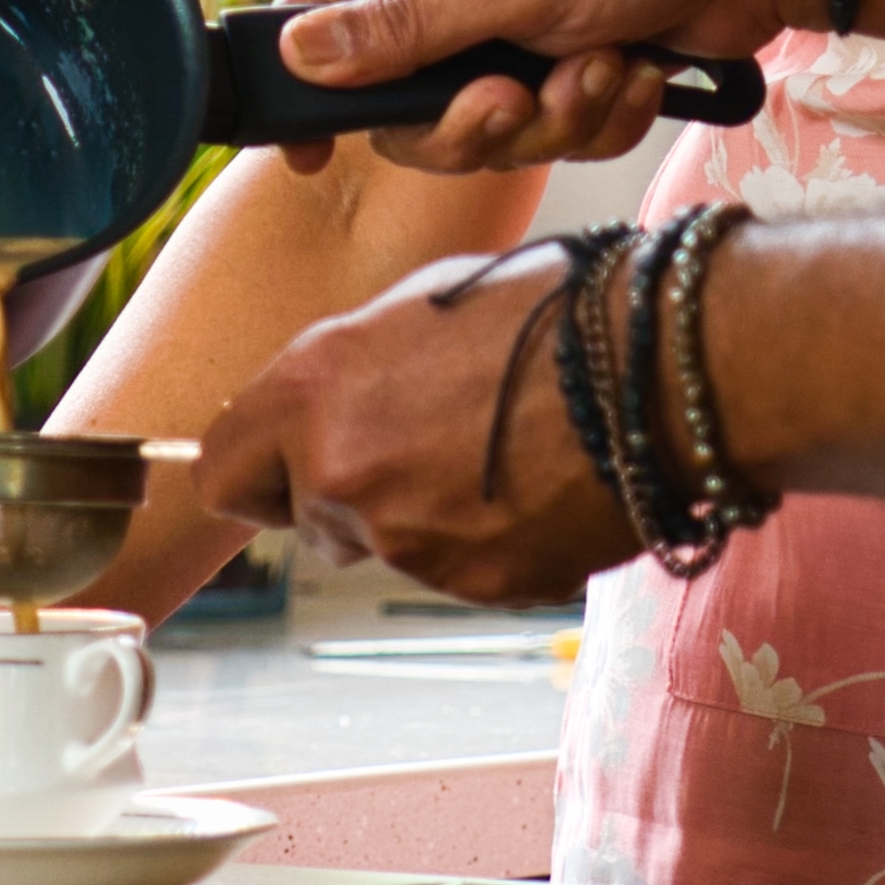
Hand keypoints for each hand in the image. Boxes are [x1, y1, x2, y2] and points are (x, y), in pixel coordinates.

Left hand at [194, 250, 636, 604]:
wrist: (662, 365)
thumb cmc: (554, 306)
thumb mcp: (423, 301)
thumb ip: (351, 367)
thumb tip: (328, 402)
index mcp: (314, 388)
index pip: (223, 468)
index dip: (259, 467)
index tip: (287, 463)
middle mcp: (341, 470)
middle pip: (307, 514)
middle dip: (346, 492)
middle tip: (423, 447)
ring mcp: (406, 539)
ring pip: (385, 544)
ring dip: (424, 513)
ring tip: (505, 449)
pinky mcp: (472, 583)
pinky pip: (457, 568)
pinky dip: (486, 539)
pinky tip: (539, 484)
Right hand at [270, 0, 815, 176]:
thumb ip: (404, 25)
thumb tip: (298, 53)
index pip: (324, 21)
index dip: (308, 90)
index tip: (305, 154)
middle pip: (413, 113)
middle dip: (472, 125)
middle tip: (514, 99)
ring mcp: (523, 42)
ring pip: (497, 137)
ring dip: (556, 117)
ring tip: (601, 65)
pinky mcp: (581, 77)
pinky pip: (565, 139)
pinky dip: (604, 115)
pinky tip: (638, 71)